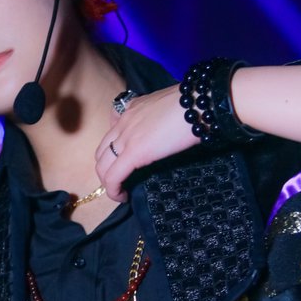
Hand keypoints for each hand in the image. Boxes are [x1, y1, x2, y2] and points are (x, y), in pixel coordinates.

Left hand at [95, 85, 199, 201]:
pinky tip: (123, 197)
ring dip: (108, 182)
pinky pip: (113, 176)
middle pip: (102, 151)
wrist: (199, 103)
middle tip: (122, 181)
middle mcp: (124, 121)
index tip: (125, 162)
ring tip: (121, 192)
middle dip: (107, 169)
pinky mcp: (133, 153)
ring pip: (102, 166)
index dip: (114, 151)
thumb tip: (165, 132)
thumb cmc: (194, 104)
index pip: (112, 131)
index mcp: (133, 108)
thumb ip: (159, 117)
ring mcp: (126, 137)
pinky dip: (113, 191)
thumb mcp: (170, 106)